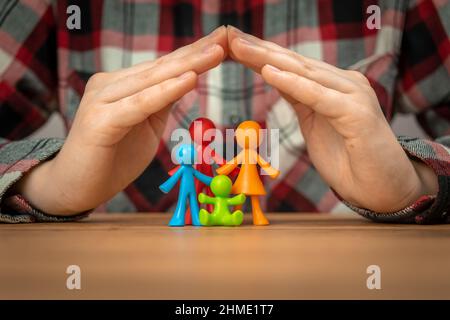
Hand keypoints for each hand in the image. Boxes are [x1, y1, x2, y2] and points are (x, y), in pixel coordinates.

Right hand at [15, 27, 227, 214]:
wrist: (76, 187)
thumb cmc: (113, 157)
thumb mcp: (146, 125)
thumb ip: (161, 102)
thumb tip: (187, 79)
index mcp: (122, 84)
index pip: (164, 66)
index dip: (194, 52)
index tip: (223, 40)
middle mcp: (110, 84)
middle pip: (162, 67)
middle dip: (197, 52)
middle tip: (227, 35)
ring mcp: (102, 99)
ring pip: (153, 80)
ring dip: (188, 65)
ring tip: (217, 51)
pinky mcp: (101, 120)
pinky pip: (140, 104)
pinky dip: (166, 91)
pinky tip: (189, 79)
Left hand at [227, 26, 437, 211]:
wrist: (382, 189)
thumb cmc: (349, 159)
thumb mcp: (314, 123)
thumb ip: (300, 99)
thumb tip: (277, 78)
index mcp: (333, 85)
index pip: (290, 65)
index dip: (261, 54)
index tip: (232, 44)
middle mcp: (344, 84)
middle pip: (293, 63)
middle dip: (258, 50)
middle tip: (228, 36)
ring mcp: (353, 95)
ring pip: (303, 73)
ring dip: (268, 59)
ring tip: (240, 47)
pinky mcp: (357, 114)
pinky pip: (318, 96)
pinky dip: (293, 84)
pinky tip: (269, 72)